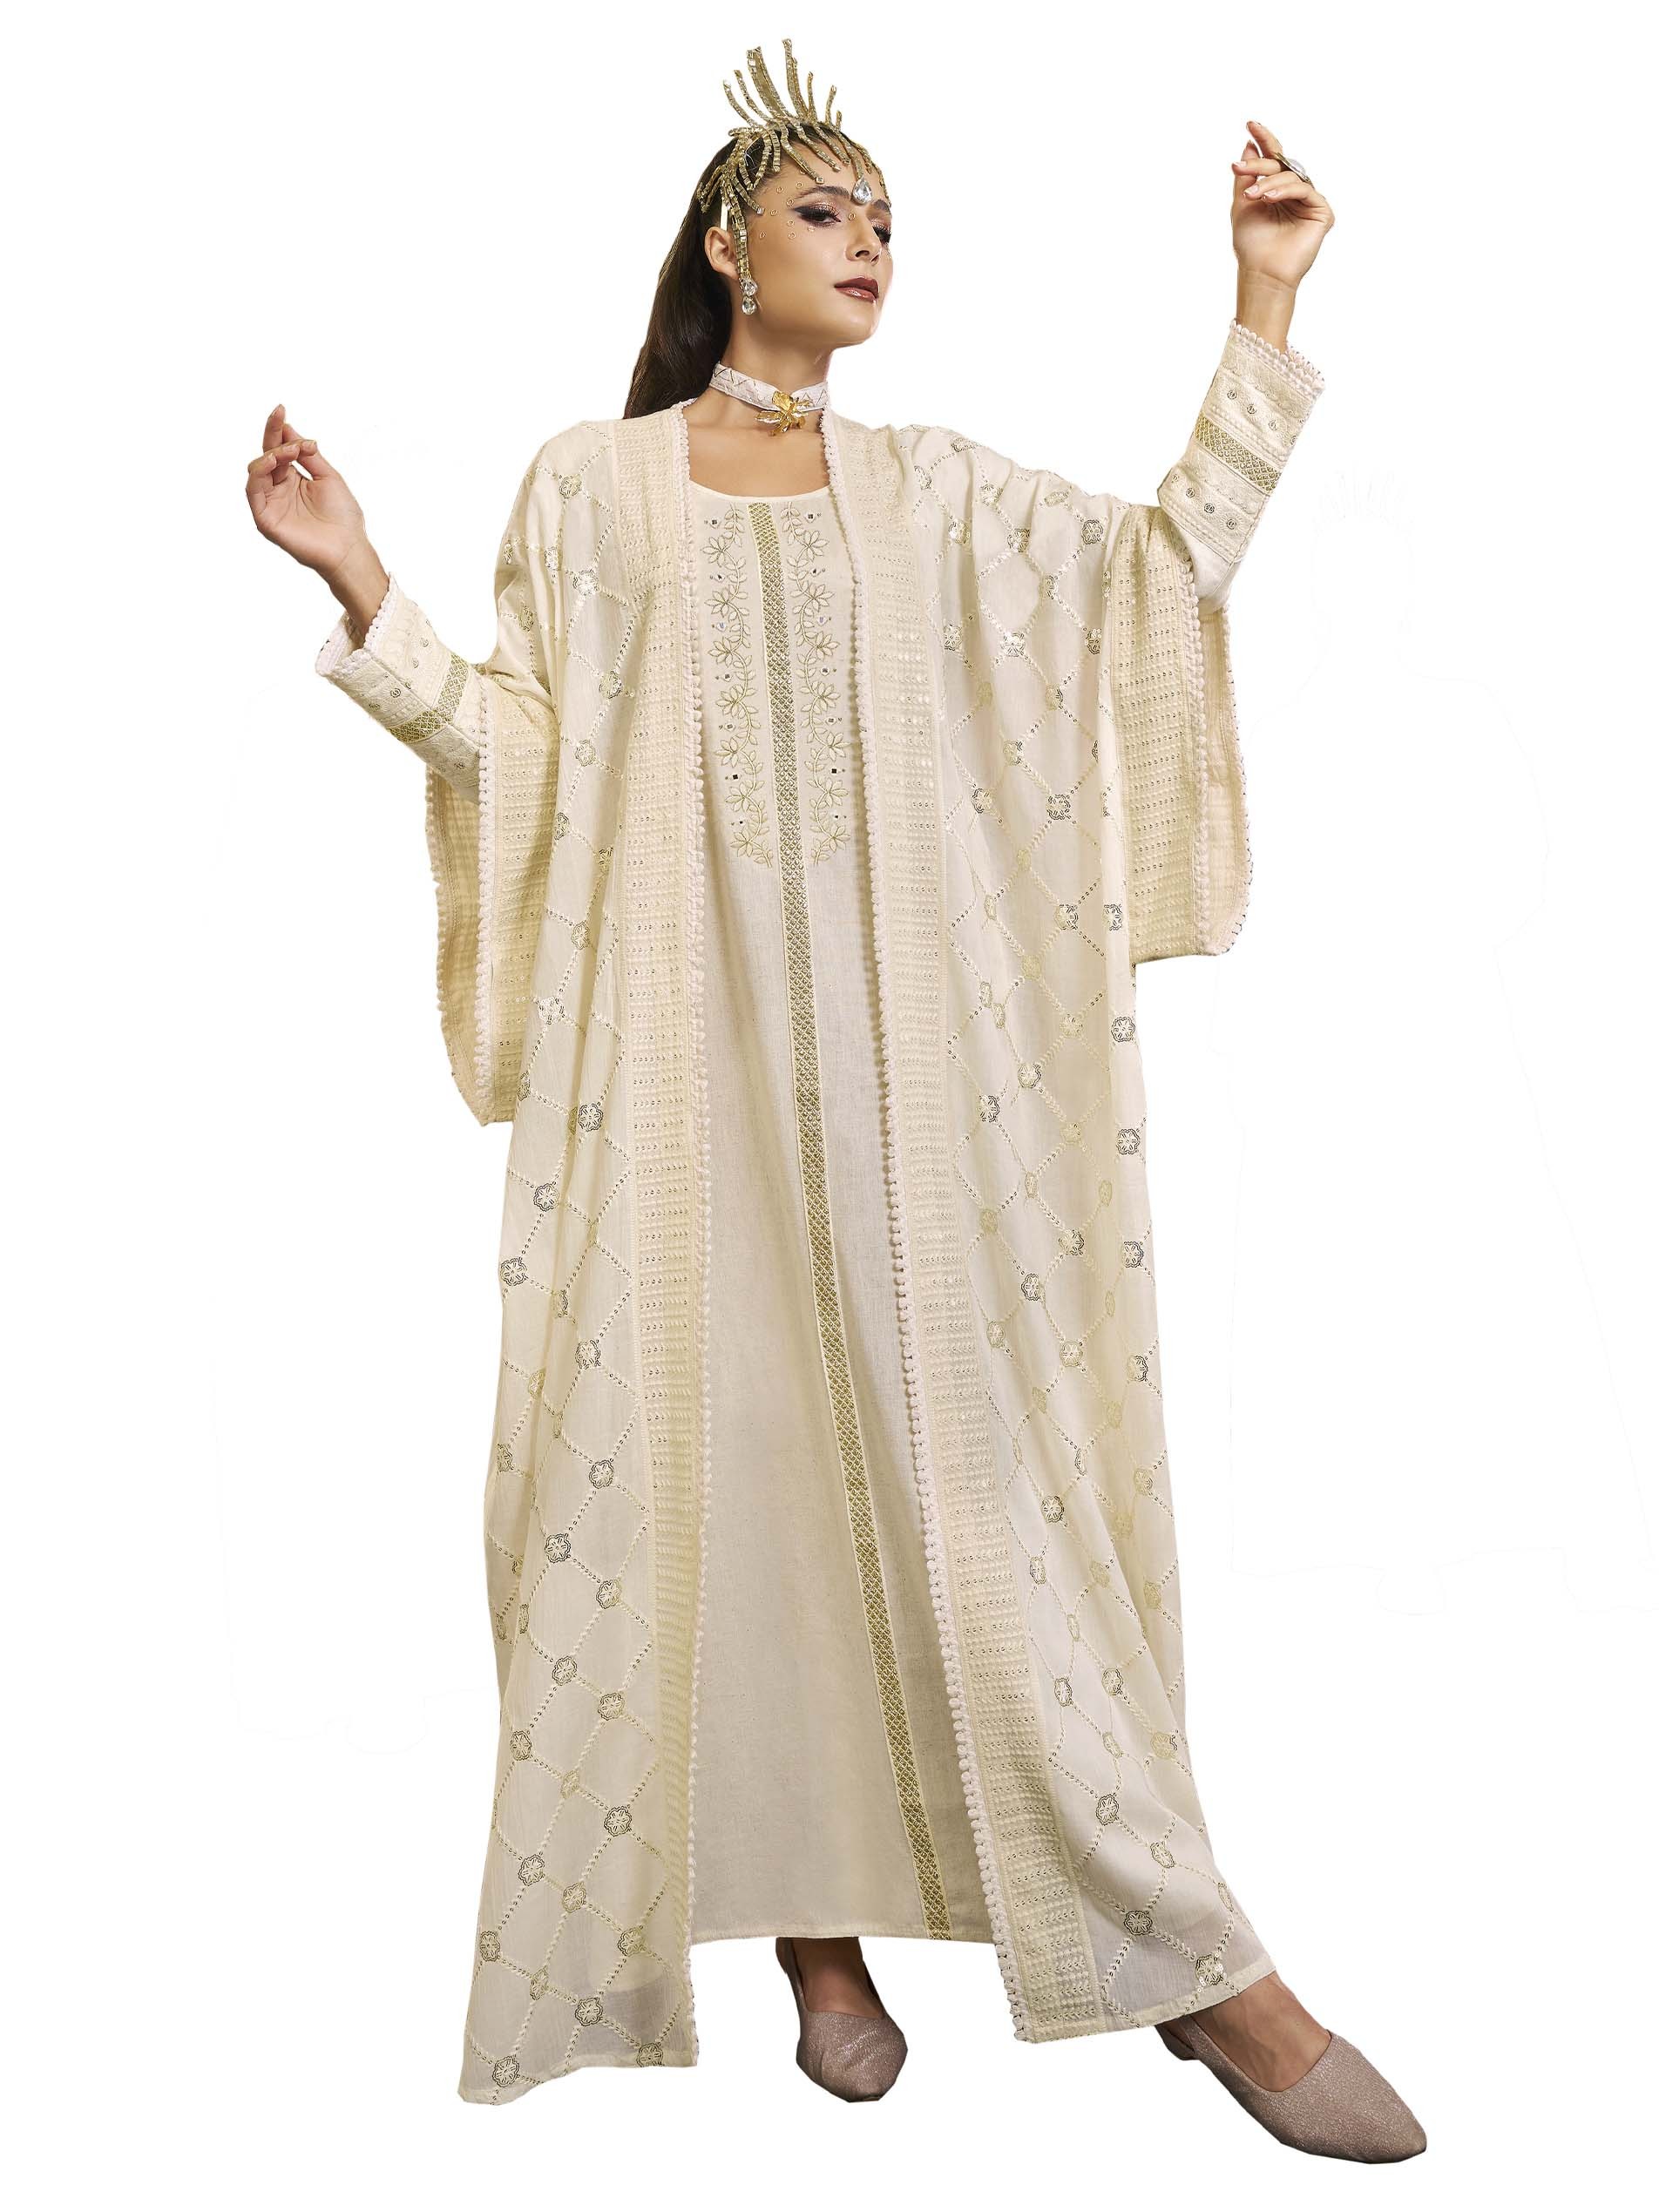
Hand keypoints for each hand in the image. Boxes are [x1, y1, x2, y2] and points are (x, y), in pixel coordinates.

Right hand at [244, 403, 372, 585]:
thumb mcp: (328, 476)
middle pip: (266, 456)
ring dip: (271, 454)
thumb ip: (308, 454)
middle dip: (273, 436)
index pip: (279, 449)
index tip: (281, 409)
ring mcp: (271, 504)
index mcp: (292, 479)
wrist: (349, 547)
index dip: (277, 429)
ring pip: (256, 470)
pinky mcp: (265, 519)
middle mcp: (278, 490)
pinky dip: (260, 472)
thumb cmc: (343, 517)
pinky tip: (274, 461)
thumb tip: (290, 430)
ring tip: (290, 450)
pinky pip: (253, 491)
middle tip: (285, 425)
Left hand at [1230, 119, 1333, 293]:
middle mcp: (1295, 194)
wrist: (1261, 273)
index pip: (1273, 159)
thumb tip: (1249, 145)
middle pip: (1281, 164)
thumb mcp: (1242, 204)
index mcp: (1277, 190)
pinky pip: (1305, 189)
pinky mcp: (1322, 213)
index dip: (1264, 140)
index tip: (1250, 124)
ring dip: (1269, 182)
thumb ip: (1246, 176)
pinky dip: (1285, 191)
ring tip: (1252, 196)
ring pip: (1292, 176)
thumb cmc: (1251, 245)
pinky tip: (1268, 198)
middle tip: (1239, 167)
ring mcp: (1309, 202)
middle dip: (1260, 164)